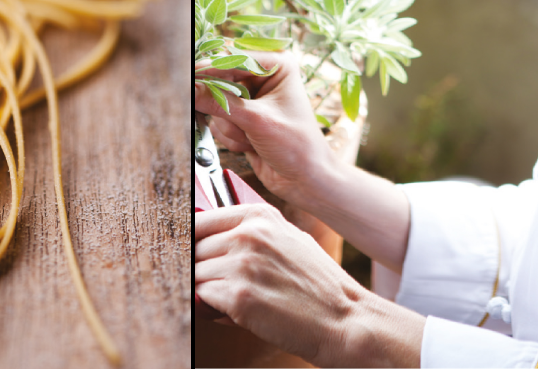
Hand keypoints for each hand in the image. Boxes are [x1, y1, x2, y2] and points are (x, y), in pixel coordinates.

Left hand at [194, 204, 361, 364]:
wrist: (345, 319)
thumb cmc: (318, 284)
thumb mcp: (287, 239)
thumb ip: (250, 233)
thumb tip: (209, 238)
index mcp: (258, 216)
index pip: (200, 220)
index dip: (192, 241)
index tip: (192, 254)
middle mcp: (248, 235)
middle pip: (195, 250)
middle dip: (201, 270)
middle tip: (217, 284)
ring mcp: (242, 264)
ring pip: (196, 275)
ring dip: (206, 291)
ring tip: (230, 299)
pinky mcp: (239, 296)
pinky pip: (202, 299)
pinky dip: (211, 309)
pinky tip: (232, 312)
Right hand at [195, 52, 331, 207]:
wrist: (305, 181)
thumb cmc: (297, 147)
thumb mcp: (257, 121)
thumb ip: (220, 103)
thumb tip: (190, 89)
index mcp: (277, 65)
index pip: (233, 58)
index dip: (210, 68)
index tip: (190, 78)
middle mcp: (263, 77)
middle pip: (220, 78)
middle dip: (223, 105)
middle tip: (224, 117)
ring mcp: (251, 98)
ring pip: (217, 103)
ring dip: (230, 125)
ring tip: (251, 138)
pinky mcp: (242, 117)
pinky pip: (219, 120)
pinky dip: (230, 135)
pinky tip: (250, 144)